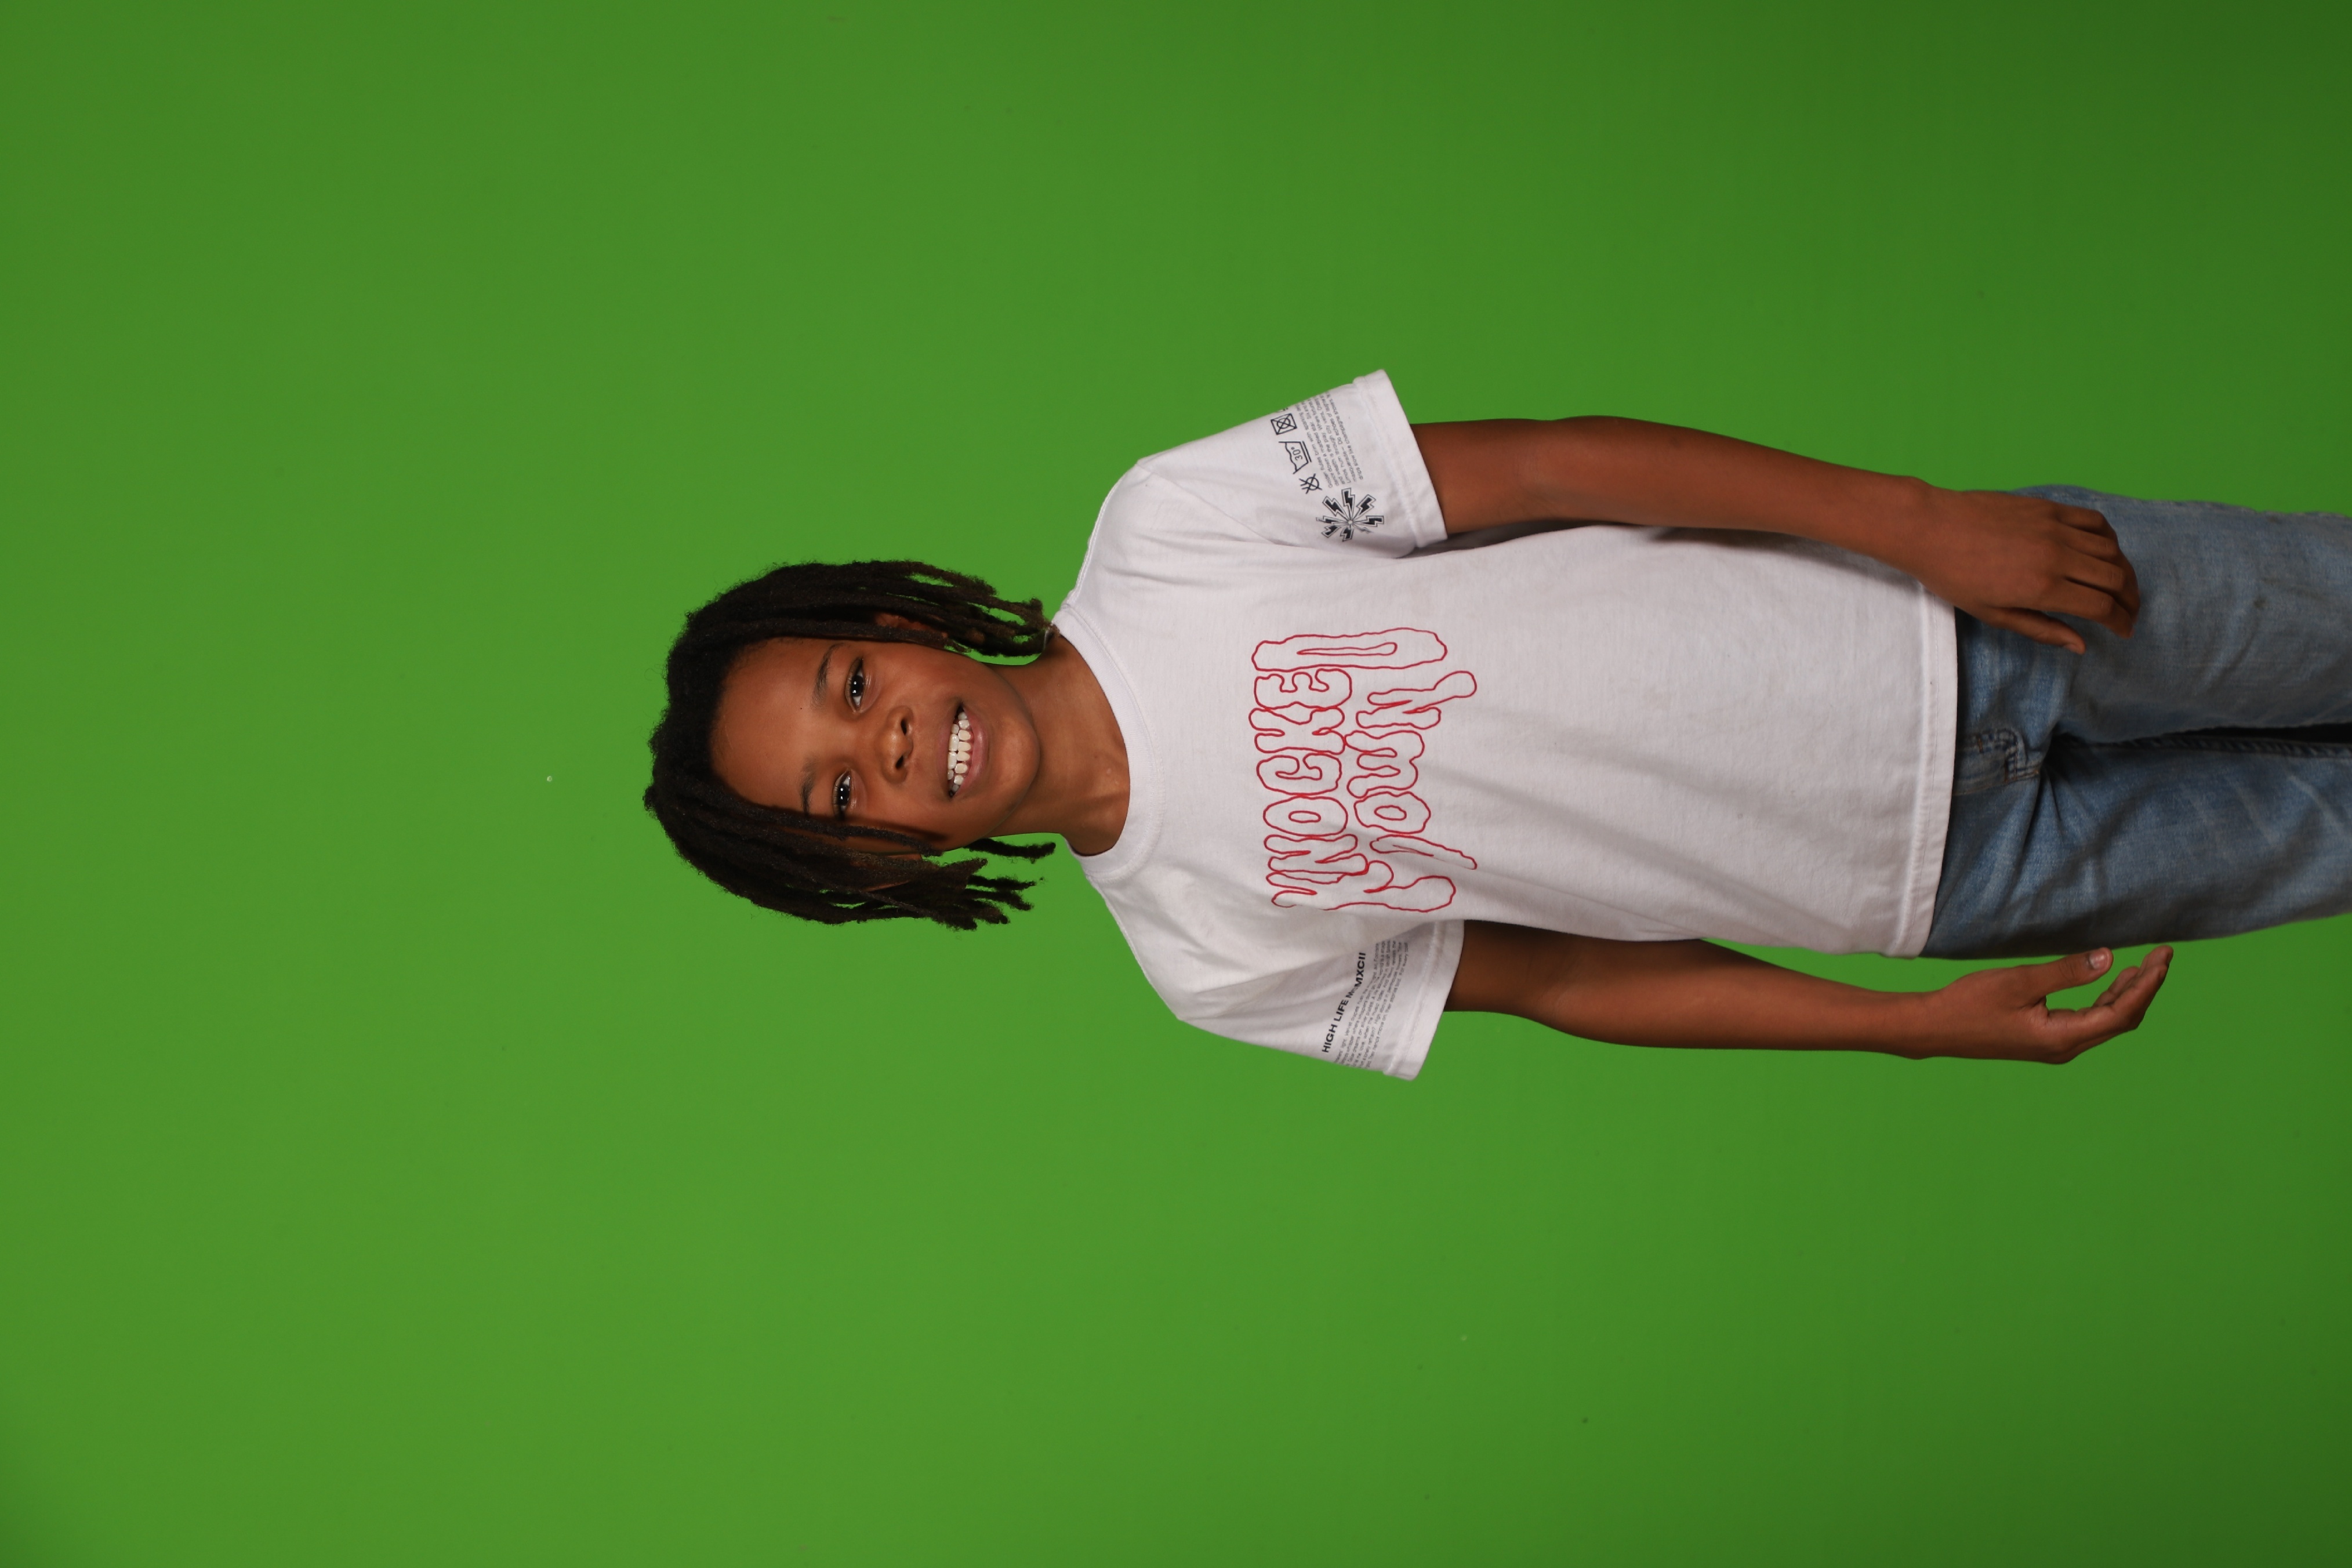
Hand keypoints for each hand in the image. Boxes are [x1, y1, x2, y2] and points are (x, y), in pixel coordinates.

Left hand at [1892, 489, 2141, 653]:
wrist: (1930, 528)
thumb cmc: (1953, 576)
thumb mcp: (1993, 614)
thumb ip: (2041, 629)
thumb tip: (2081, 646)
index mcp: (2042, 588)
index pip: (2101, 607)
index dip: (2120, 622)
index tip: (2125, 630)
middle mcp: (2056, 556)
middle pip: (2115, 578)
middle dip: (2130, 600)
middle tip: (2129, 612)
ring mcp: (2055, 528)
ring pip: (2111, 550)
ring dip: (2124, 571)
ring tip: (2121, 586)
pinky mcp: (2048, 508)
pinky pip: (2094, 521)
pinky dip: (2108, 538)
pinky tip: (2105, 551)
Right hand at [1906, 946, 2172, 1061]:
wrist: (1934, 1029)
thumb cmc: (1970, 1004)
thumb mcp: (2019, 982)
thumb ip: (2066, 972)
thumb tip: (2109, 959)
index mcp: (2062, 1037)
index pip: (2121, 1012)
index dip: (2147, 985)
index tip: (2163, 957)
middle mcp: (2065, 1047)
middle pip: (2121, 1019)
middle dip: (2144, 988)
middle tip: (2163, 956)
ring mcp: (2055, 1046)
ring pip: (2107, 1021)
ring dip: (2127, 994)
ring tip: (2145, 966)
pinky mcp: (2045, 1039)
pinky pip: (2089, 1021)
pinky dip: (2105, 1000)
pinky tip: (2109, 982)